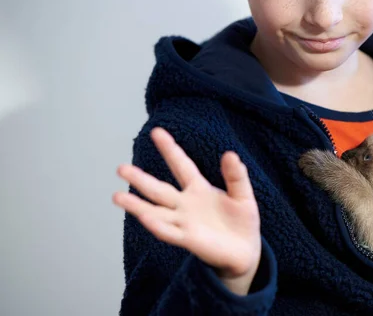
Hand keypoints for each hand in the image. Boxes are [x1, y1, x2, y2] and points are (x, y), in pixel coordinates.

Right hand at [113, 127, 260, 294]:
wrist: (246, 250)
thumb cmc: (242, 221)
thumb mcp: (243, 194)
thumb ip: (236, 176)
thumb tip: (230, 154)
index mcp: (199, 189)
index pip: (181, 165)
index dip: (170, 149)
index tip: (156, 132)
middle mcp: (186, 204)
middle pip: (159, 189)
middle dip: (140, 179)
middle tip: (120, 168)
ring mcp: (184, 222)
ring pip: (155, 212)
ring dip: (137, 205)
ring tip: (116, 196)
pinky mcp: (189, 239)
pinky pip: (169, 232)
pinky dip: (157, 225)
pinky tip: (145, 217)